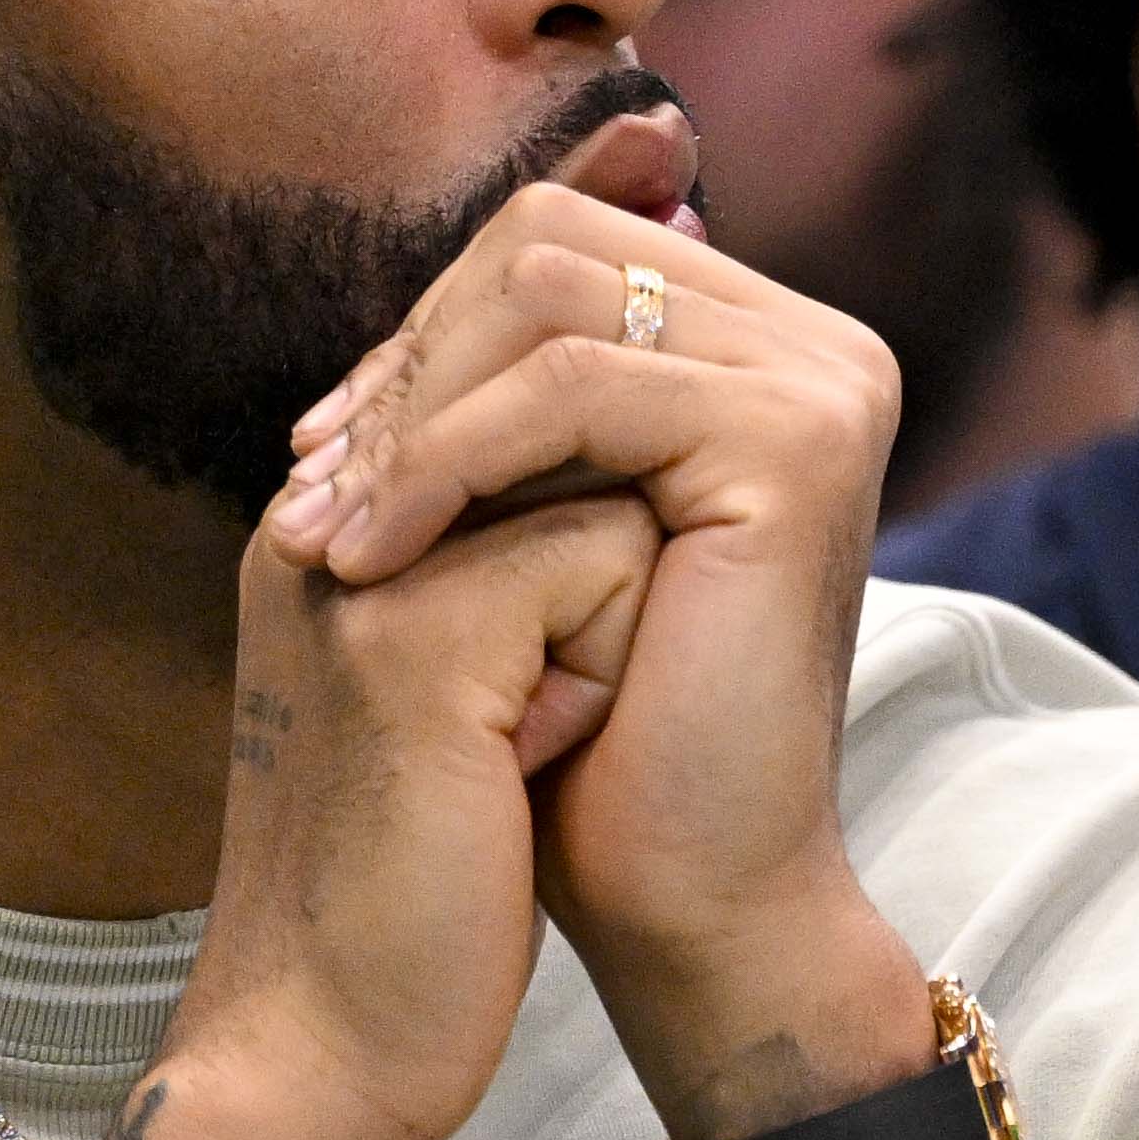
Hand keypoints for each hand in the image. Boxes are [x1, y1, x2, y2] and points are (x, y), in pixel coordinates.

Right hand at [135, 487, 664, 1139]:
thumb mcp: (459, 710)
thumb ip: (505, 586)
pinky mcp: (415, 635)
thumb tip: (627, 502)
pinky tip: (523, 767)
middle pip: (562, 450)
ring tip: (511, 749)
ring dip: (602, 635)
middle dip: (597, 589)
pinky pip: (604, 564)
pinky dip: (601, 677)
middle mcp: (324, 527)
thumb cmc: (412, 899)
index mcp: (324, 540)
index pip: (521, 434)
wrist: (323, 1044)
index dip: (578, 574)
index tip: (515, 711)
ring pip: (597, 496)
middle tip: (518, 735)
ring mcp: (360, 570)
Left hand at [268, 121, 933, 1139]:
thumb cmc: (601, 740)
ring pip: (548, 297)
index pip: (552, 244)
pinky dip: (446, 461)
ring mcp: (825, 386)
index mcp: (767, 352)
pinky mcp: (799, 442)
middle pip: (546, 241)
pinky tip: (371, 558)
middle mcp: (820, 348)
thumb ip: (505, 405)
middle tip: (313, 490)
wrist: (690, 898)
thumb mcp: (530, 535)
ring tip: (331, 537)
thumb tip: (413, 306)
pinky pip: (576, 385)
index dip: (421, 336)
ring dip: (412, 412)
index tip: (320, 459)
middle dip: (409, 363)